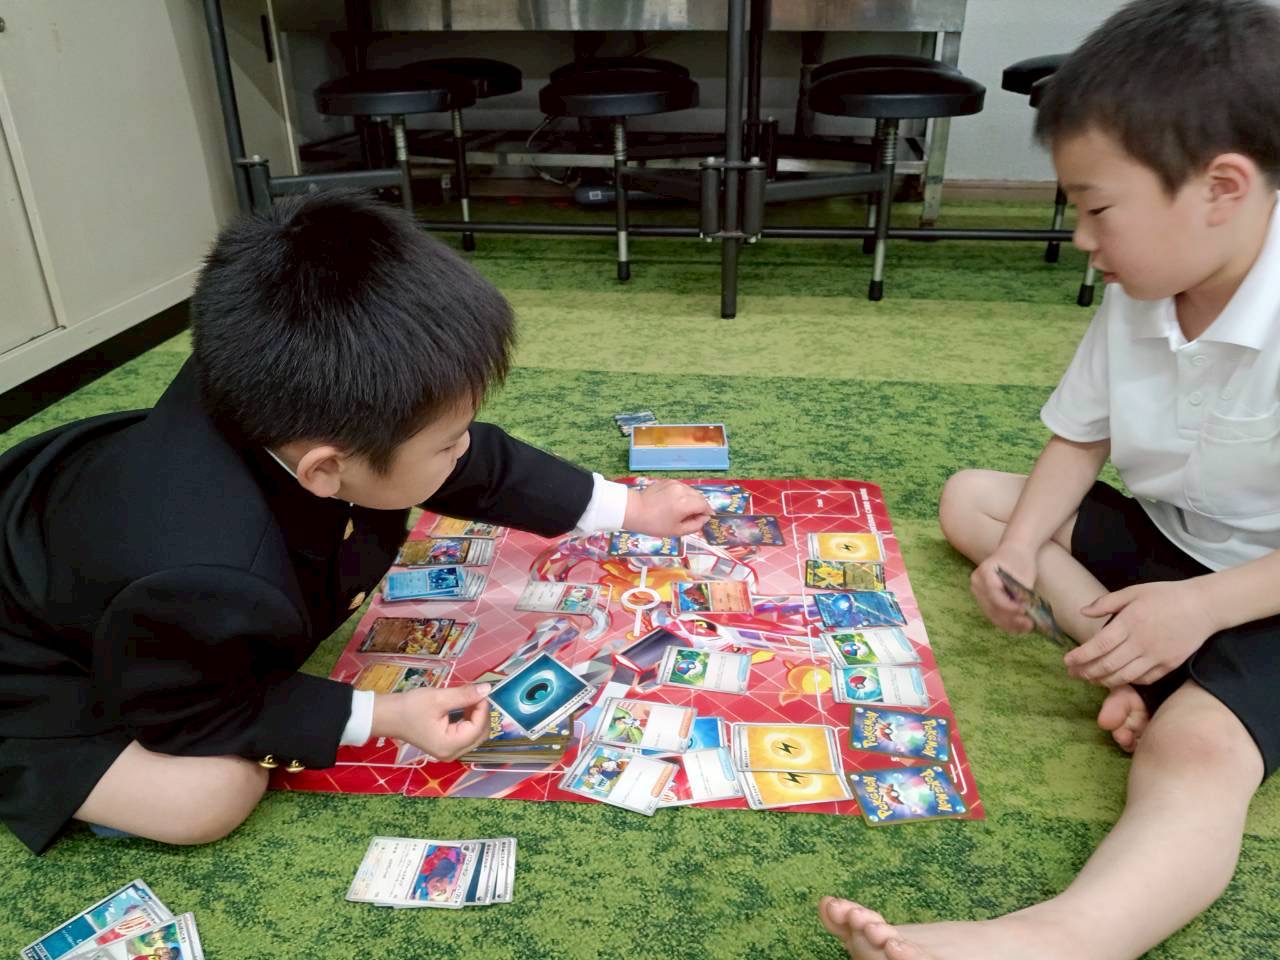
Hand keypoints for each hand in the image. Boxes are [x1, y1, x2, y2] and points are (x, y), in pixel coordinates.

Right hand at [377, 683, 492, 760]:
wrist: (388, 716)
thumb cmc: (410, 707)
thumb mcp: (438, 698)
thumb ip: (465, 695)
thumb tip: (488, 689)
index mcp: (450, 745)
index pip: (478, 727)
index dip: (483, 708)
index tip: (481, 690)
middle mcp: (452, 754)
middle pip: (480, 734)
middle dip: (482, 713)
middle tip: (475, 694)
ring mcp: (449, 752)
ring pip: (475, 735)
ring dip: (476, 716)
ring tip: (468, 698)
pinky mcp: (446, 747)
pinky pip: (466, 735)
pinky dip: (469, 720)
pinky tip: (463, 707)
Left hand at [623, 479, 711, 536]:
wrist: (633, 510)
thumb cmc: (654, 524)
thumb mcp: (676, 531)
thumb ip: (695, 525)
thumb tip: (704, 518)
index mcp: (685, 503)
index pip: (704, 505)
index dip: (707, 512)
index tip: (704, 519)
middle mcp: (682, 490)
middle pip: (699, 496)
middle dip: (700, 506)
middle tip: (692, 517)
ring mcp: (675, 483)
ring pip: (691, 491)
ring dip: (692, 500)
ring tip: (682, 511)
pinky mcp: (668, 481)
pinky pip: (682, 488)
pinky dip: (683, 495)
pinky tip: (673, 503)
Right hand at [970, 543, 1038, 633]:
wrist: (1014, 551)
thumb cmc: (1021, 561)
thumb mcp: (1025, 575)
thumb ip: (1022, 593)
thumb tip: (1023, 612)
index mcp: (985, 572)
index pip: (995, 594)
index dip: (1009, 606)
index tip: (1024, 611)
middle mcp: (977, 583)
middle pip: (992, 607)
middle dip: (1011, 618)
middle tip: (1029, 623)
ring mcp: (977, 592)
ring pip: (992, 614)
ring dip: (1010, 623)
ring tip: (1027, 627)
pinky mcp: (983, 600)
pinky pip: (993, 614)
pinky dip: (1006, 622)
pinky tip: (1020, 627)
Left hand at [1064, 580, 1214, 687]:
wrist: (1204, 606)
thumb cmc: (1166, 595)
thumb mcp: (1133, 592)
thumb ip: (1106, 603)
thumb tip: (1082, 612)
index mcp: (1130, 623)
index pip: (1098, 646)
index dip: (1080, 657)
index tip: (1067, 661)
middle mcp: (1141, 643)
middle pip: (1107, 665)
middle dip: (1086, 672)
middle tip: (1073, 674)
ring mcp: (1156, 656)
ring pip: (1124, 677)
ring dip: (1103, 681)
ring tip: (1091, 679)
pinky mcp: (1169, 665)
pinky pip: (1144, 679)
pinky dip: (1127, 682)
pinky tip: (1117, 679)